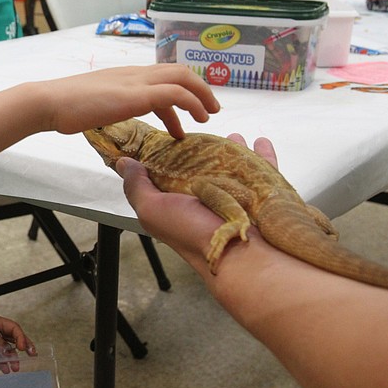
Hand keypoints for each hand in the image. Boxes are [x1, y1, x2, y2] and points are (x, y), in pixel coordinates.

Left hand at [0, 314, 35, 363]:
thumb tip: (9, 354)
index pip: (13, 329)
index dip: (21, 337)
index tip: (22, 348)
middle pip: (14, 339)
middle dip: (24, 346)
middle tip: (32, 354)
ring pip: (7, 350)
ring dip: (13, 358)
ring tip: (16, 367)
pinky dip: (3, 364)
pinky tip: (6, 369)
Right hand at [41, 64, 219, 138]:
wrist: (50, 102)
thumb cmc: (66, 107)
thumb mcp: (95, 103)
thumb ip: (110, 104)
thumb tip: (112, 114)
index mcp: (126, 75)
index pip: (162, 75)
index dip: (182, 89)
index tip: (190, 108)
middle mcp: (135, 74)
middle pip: (179, 71)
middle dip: (200, 89)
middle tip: (210, 109)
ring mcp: (136, 82)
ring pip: (181, 77)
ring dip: (201, 95)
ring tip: (209, 116)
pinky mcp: (136, 95)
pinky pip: (174, 93)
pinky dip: (190, 103)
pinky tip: (193, 122)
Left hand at [115, 133, 276, 266]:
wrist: (237, 257)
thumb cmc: (192, 233)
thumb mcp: (152, 209)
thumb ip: (137, 186)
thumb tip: (124, 163)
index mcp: (177, 202)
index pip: (170, 173)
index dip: (167, 153)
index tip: (167, 131)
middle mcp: (204, 200)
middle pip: (204, 168)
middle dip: (203, 149)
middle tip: (203, 131)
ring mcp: (233, 198)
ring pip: (234, 167)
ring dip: (234, 150)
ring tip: (234, 135)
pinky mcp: (259, 197)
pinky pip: (263, 171)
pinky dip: (262, 155)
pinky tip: (261, 142)